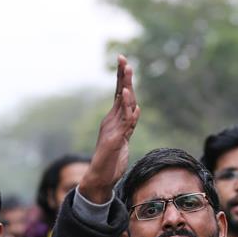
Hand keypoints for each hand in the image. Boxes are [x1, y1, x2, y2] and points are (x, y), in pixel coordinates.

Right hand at [79, 55, 140, 203]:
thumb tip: (135, 110)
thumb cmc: (112, 159)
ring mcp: (113, 129)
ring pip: (121, 104)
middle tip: (123, 59)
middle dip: (122, 76)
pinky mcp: (115, 140)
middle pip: (119, 94)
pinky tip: (128, 98)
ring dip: (125, 86)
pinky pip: (124, 122)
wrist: (101, 177)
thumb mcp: (124, 137)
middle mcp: (112, 120)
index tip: (123, 61)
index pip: (119, 94)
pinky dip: (127, 110)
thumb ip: (129, 124)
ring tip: (127, 70)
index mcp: (114, 119)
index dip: (122, 78)